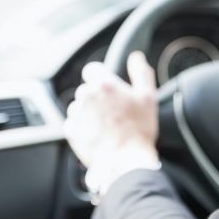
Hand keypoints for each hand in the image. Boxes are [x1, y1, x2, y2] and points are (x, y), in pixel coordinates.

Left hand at [64, 52, 159, 192]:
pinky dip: (83, 127)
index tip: (109, 90)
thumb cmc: (138, 130)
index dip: (101, 78)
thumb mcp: (148, 97)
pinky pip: (74, 123)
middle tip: (113, 112)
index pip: (92, 69)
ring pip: (79, 106)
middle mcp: (86, 95)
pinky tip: (98, 135)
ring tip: (106, 126)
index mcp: (104, 84)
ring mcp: (76, 113)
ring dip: (89, 112)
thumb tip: (136, 57)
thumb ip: (141, 72)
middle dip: (97, 98)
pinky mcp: (70, 130)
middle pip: (87, 89)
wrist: (125, 161)